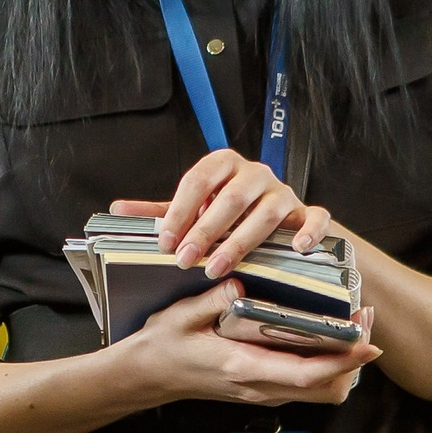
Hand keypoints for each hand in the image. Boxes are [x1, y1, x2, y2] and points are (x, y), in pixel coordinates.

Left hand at [110, 147, 330, 276]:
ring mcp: (284, 192)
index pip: (198, 180)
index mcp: (223, 164)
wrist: (277, 221)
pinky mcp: (308, 212)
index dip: (180, 210)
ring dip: (242, 241)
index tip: (165, 241)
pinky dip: (308, 231)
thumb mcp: (193, 209)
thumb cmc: (227, 213)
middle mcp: (255, 173)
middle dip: (206, 232)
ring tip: (218, 268)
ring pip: (268, 212)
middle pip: (232, 198)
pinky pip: (315, 218)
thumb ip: (161, 211)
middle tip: (185, 260)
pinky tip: (296, 249)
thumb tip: (116, 209)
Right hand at [117, 285, 379, 408]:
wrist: (147, 376)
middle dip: (354, 361)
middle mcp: (260, 388)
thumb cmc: (164, 345)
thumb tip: (242, 283)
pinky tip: (325, 335)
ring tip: (351, 325)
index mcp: (244, 369)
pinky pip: (308, 386)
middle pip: (328, 391)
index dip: (343, 360)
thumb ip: (213, 300)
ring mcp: (263, 393)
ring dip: (344, 365)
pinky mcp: (263, 390)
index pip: (308, 374)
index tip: (367, 340)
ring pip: (322, 392)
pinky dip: (327, 366)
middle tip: (363, 321)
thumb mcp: (181, 316)